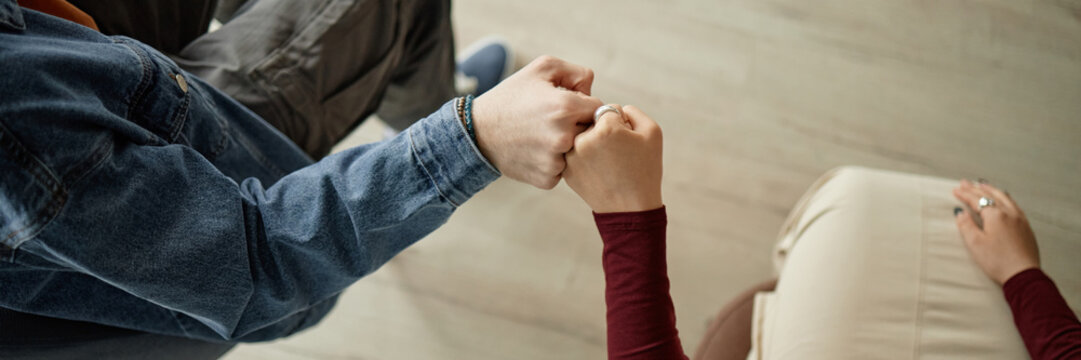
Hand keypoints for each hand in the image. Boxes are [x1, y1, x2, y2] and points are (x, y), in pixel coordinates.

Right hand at [471, 56, 602, 188]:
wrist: (477, 131)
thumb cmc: (511, 97)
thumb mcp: (542, 69)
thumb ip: (577, 73)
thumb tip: (593, 91)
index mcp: (566, 107)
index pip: (600, 109)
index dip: (584, 105)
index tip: (567, 106)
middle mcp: (563, 137)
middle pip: (591, 133)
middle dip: (578, 126)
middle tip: (552, 122)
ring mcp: (555, 161)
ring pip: (579, 154)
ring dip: (568, 146)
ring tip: (543, 136)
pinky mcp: (547, 179)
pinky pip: (564, 171)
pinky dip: (554, 163)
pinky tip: (536, 152)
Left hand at [563, 105, 662, 212]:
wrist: (630, 210)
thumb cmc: (645, 170)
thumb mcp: (652, 132)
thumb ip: (632, 111)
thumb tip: (613, 110)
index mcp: (605, 128)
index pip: (607, 109)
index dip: (620, 123)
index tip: (625, 140)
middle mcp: (583, 140)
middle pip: (591, 122)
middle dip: (602, 131)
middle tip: (616, 153)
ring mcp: (571, 157)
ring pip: (580, 137)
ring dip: (591, 143)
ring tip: (607, 162)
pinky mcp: (566, 170)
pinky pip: (574, 153)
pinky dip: (584, 158)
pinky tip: (598, 170)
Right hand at [953, 180, 1039, 284]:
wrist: (1022, 274)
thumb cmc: (998, 261)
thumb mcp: (975, 244)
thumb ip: (966, 225)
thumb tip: (960, 212)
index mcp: (996, 215)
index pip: (977, 200)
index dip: (965, 194)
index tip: (956, 190)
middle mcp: (1009, 213)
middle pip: (991, 195)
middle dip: (977, 188)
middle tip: (967, 182)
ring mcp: (1020, 220)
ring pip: (1005, 198)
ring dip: (992, 190)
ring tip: (985, 185)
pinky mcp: (1026, 228)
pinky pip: (1015, 205)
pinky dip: (1005, 198)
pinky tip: (1005, 200)